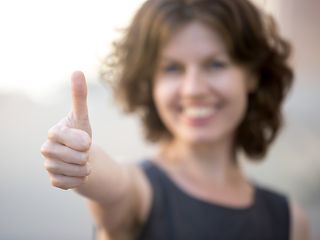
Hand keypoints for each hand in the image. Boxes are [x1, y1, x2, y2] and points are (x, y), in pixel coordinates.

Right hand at [41, 71, 91, 189]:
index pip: (71, 139)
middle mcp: (46, 149)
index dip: (83, 141)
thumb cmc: (81, 133)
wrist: (81, 155)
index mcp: (53, 133)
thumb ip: (79, 96)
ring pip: (74, 171)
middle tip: (83, 152)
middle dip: (85, 155)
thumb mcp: (82, 116)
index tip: (86, 140)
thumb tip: (77, 71)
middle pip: (74, 158)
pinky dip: (80, 179)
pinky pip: (70, 183)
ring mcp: (48, 166)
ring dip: (85, 168)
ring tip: (82, 162)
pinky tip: (78, 172)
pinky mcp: (53, 180)